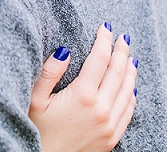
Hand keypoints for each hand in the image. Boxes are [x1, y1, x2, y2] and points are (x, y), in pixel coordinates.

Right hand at [29, 23, 137, 151]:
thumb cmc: (35, 129)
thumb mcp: (35, 99)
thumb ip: (49, 73)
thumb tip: (65, 50)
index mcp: (82, 96)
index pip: (99, 60)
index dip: (103, 41)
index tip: (105, 27)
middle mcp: (101, 109)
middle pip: (118, 72)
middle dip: (121, 52)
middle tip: (123, 37)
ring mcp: (109, 125)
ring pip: (127, 91)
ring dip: (130, 71)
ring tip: (130, 57)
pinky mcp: (111, 137)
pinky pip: (128, 111)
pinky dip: (131, 94)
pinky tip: (130, 86)